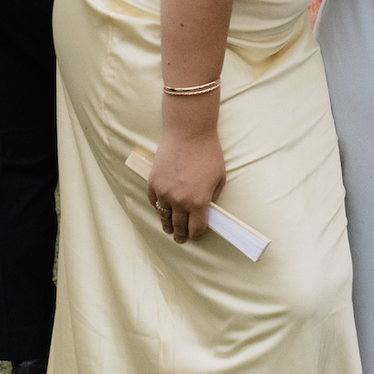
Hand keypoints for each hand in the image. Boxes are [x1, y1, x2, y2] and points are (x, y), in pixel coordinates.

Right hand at [149, 127, 227, 245]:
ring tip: (169, 230)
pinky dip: (158, 207)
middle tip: (180, 239)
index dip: (196, 235)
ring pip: (164, 216)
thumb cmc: (208, 154)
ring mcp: (163, 193)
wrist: (188, 134)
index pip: (196, 228)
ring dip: (167, 225)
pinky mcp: (153, 184)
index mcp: (199, 202)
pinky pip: (154, 201)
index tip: (195, 237)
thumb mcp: (219, 178)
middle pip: (178, 226)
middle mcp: (179, 201)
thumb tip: (206, 211)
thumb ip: (212, 198)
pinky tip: (161, 210)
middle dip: (180, 235)